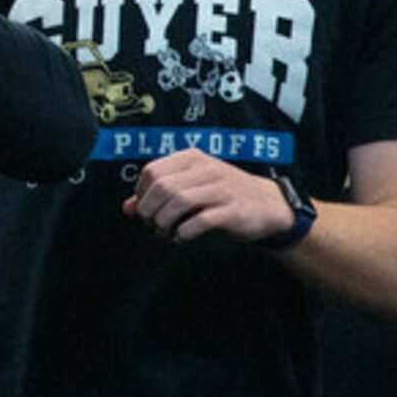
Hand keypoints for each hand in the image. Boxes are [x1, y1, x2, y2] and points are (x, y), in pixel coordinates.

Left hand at [121, 150, 293, 244]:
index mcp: (192, 159)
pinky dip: (184, 232)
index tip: (145, 210)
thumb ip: (159, 196)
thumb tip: (127, 208)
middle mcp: (205, 169)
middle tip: (152, 224)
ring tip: (165, 231)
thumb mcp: (191, 188)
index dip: (141, 194)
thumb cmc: (223, 196)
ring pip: (178, 201)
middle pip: (162, 187)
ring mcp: (220, 189)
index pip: (152, 171)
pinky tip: (182, 237)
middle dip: (150, 210)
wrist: (269, 205)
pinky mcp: (233, 211)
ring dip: (164, 222)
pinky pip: (200, 220)